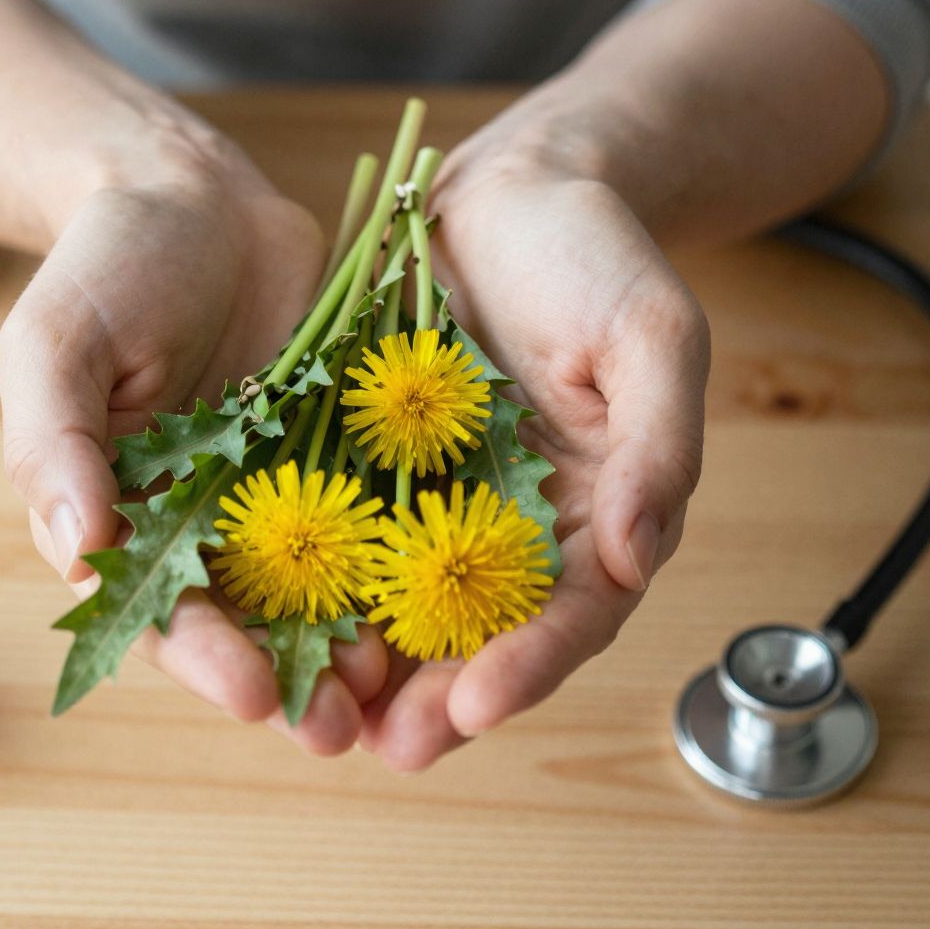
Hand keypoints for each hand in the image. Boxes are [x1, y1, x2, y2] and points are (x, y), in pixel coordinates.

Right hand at [0, 149, 388, 752]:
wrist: (192, 191)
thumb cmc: (107, 262)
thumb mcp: (56, 341)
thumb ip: (56, 440)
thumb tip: (78, 544)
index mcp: (124, 513)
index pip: (161, 612)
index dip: (207, 661)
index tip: (255, 694)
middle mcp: (203, 520)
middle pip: (249, 624)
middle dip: (293, 681)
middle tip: (344, 727)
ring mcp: (278, 489)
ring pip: (320, 592)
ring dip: (354, 646)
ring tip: (403, 692)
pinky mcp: (341, 450)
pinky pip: (375, 519)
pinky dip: (401, 566)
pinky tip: (443, 598)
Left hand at [356, 144, 709, 770]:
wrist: (516, 182)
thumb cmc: (598, 252)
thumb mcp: (654, 335)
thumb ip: (658, 445)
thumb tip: (641, 557)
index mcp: (599, 508)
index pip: (572, 610)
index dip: (530, 663)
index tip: (479, 704)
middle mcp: (517, 520)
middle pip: (481, 632)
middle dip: (437, 696)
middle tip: (387, 746)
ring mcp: (440, 493)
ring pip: (403, 601)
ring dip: (368, 663)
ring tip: (323, 717)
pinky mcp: (370, 458)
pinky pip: (340, 529)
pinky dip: (314, 580)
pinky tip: (271, 618)